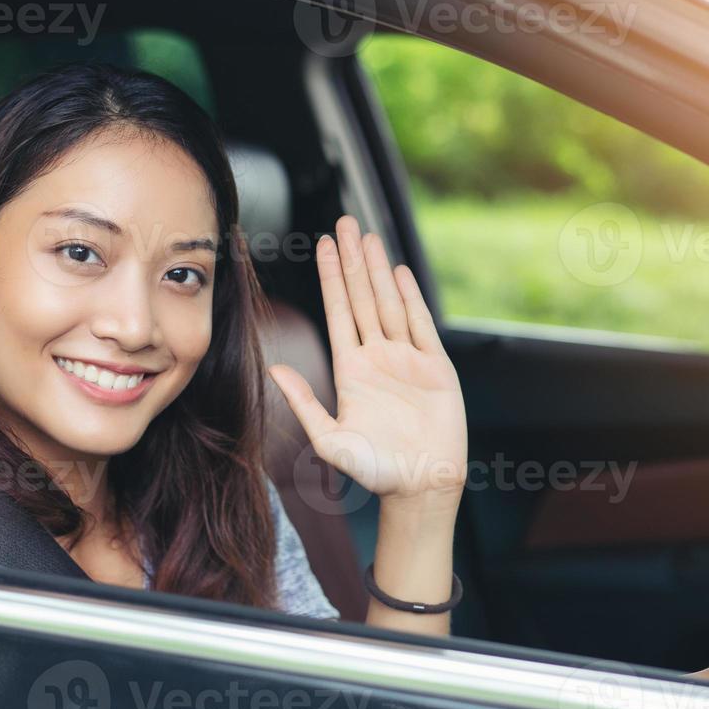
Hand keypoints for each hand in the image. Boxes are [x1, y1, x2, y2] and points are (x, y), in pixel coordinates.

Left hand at [268, 215, 466, 504]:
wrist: (421, 486)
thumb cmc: (374, 471)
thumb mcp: (330, 439)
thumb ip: (304, 403)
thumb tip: (273, 369)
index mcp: (350, 370)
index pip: (338, 312)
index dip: (331, 277)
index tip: (321, 244)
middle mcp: (377, 357)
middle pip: (363, 297)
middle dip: (353, 260)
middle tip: (345, 222)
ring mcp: (407, 359)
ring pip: (390, 303)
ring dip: (379, 269)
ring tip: (370, 236)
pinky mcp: (435, 366)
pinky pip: (421, 324)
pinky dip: (411, 297)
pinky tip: (400, 271)